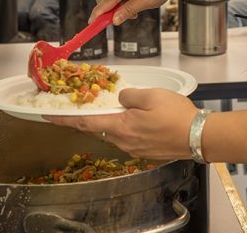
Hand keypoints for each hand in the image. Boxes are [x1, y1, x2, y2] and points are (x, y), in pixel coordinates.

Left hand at [46, 88, 196, 159]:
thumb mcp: (151, 95)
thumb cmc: (176, 115)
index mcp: (121, 127)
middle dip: (90, 116)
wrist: (198, 137)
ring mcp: (135, 148)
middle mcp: (124, 141)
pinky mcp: (145, 150)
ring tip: (118, 107)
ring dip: (111, 121)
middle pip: (100, 127)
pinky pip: (129, 136)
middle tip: (84, 104)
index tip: (47, 116)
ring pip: (115, 131)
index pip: (85, 122)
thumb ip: (129, 95)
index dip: (64, 119)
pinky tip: (137, 117)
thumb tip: (121, 98)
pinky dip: (126, 126)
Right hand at [92, 0, 181, 25]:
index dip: (100, 12)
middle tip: (117, 20)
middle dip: (107, 10)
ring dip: (113, 6)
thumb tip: (115, 19)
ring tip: (131, 11)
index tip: (92, 22)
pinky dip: (117, 0)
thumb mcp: (149, 0)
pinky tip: (129, 4)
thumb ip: (130, 9)